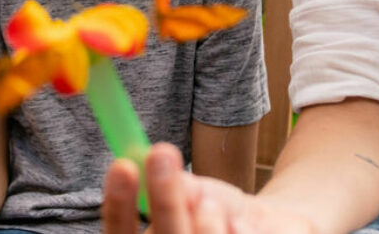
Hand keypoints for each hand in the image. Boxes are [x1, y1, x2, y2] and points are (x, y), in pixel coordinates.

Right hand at [103, 143, 317, 233]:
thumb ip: (176, 187)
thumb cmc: (214, 215)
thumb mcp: (192, 193)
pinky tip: (240, 226)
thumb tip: (159, 160)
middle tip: (163, 153)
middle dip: (164, 199)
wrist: (261, 231)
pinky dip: (239, 228)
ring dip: (206, 215)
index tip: (123, 165)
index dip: (117, 204)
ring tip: (211, 204)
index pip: (118, 233)